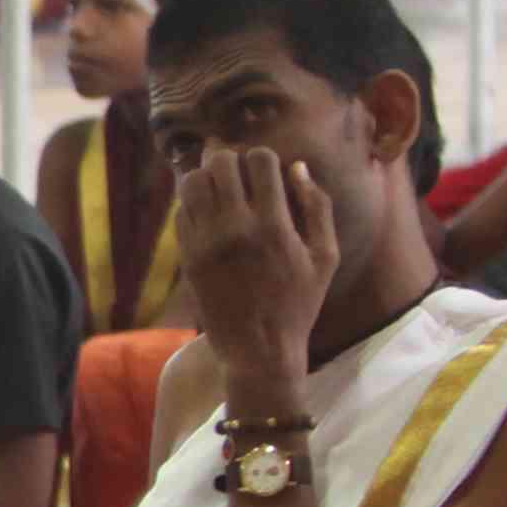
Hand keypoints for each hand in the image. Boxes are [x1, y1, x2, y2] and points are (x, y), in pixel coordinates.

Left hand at [174, 143, 340, 380]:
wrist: (259, 350)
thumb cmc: (299, 302)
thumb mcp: (325, 256)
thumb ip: (318, 207)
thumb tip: (297, 167)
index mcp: (275, 225)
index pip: (259, 160)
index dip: (263, 157)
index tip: (265, 169)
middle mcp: (237, 229)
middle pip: (220, 163)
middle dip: (230, 158)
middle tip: (236, 170)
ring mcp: (207, 242)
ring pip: (192, 182)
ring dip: (206, 177)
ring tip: (219, 187)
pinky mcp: (188, 257)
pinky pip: (181, 211)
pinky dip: (192, 204)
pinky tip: (208, 213)